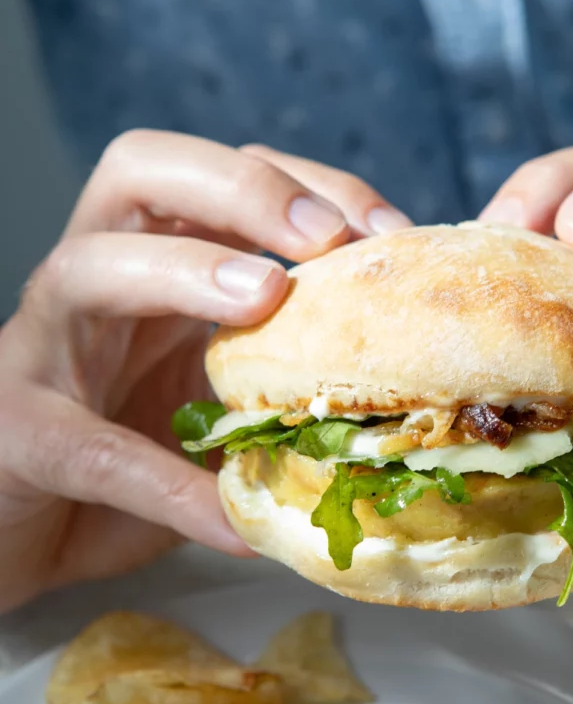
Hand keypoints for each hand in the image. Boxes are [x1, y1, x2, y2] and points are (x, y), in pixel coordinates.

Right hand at [0, 130, 410, 611]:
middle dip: (244, 185)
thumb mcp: (209, 409)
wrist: (12, 532)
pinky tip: (229, 518)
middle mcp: (94, 285)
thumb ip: (276, 388)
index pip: (228, 179)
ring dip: (187, 271)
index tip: (391, 233)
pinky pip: (92, 446)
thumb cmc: (119, 463)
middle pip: (143, 171)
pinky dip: (166, 481)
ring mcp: (40, 349)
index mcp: (154, 265)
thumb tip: (403, 403)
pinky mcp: (15, 431)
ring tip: (267, 299)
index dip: (312, 186)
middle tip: (323, 236)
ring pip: (90, 266)